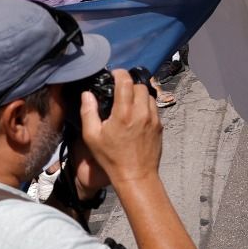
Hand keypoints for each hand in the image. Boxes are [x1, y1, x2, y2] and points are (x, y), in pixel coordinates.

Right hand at [78, 71, 163, 186]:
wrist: (136, 175)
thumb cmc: (111, 158)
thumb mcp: (92, 136)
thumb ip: (88, 112)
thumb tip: (87, 94)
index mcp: (124, 113)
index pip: (126, 82)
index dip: (120, 73)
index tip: (114, 73)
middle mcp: (141, 113)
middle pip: (140, 86)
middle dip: (129, 84)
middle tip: (119, 89)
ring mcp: (154, 118)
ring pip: (149, 95)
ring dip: (139, 94)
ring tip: (128, 101)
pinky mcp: (160, 125)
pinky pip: (154, 107)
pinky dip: (145, 105)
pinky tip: (136, 114)